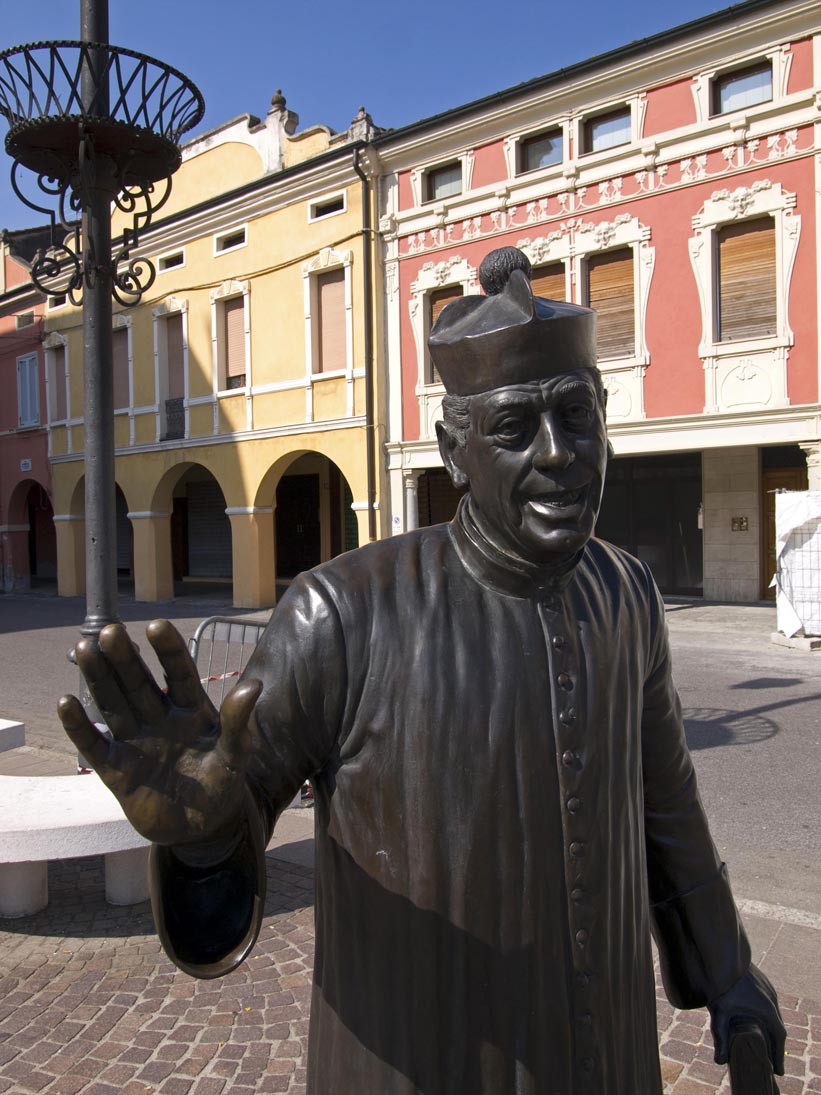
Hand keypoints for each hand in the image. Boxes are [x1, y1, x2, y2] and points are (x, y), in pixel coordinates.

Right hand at [58, 620, 260, 846]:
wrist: (203, 829)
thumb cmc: (223, 784)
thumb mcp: (236, 754)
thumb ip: (238, 722)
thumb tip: (253, 686)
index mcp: (192, 710)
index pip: (180, 673)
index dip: (168, 650)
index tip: (156, 626)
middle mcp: (160, 719)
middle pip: (139, 682)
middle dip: (125, 658)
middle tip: (110, 630)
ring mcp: (137, 742)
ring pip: (114, 704)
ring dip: (99, 677)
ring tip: (83, 647)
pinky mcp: (117, 771)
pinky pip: (95, 746)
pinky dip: (80, 727)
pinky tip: (66, 702)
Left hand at [709, 964, 785, 1074]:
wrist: (723, 954)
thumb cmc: (721, 983)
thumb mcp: (720, 1012)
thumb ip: (720, 1037)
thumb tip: (719, 1062)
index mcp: (767, 1009)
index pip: (779, 1037)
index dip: (779, 1055)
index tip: (778, 1071)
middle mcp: (772, 999)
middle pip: (778, 1027)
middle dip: (776, 1045)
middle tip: (772, 1062)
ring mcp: (769, 988)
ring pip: (774, 1013)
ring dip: (773, 1029)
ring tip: (768, 1042)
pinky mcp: (762, 981)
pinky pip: (769, 1002)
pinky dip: (768, 1015)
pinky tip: (760, 1018)